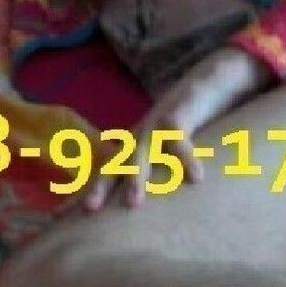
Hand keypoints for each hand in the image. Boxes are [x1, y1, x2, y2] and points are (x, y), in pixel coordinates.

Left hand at [84, 46, 271, 209]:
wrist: (214, 75)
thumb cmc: (195, 114)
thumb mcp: (173, 140)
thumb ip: (162, 161)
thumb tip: (155, 196)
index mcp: (139, 139)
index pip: (111, 165)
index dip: (94, 187)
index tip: (72, 212)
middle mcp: (144, 132)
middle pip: (117, 161)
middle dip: (102, 184)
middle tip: (89, 209)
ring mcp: (159, 122)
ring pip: (141, 151)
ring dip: (135, 175)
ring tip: (134, 202)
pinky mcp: (181, 114)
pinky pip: (180, 139)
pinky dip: (186, 157)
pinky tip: (197, 177)